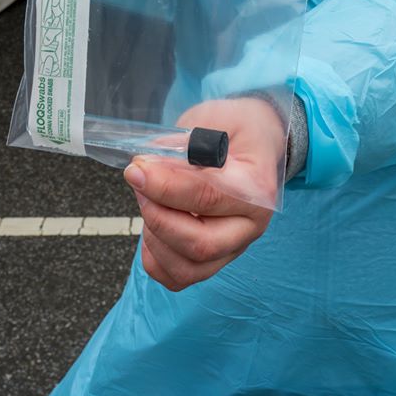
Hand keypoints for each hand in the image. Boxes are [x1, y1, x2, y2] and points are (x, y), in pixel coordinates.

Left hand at [123, 98, 285, 290]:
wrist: (258, 141)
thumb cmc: (237, 128)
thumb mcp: (214, 118)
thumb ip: (181, 143)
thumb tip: (146, 166)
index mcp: (256, 187)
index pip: (207, 197)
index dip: (165, 186)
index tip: (137, 169)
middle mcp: (251, 225)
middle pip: (199, 244)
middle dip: (157, 216)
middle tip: (139, 182)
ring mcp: (234, 247)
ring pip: (187, 268)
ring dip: (155, 237)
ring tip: (148, 200)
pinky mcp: (216, 259)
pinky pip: (178, 277)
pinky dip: (156, 256)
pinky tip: (154, 226)